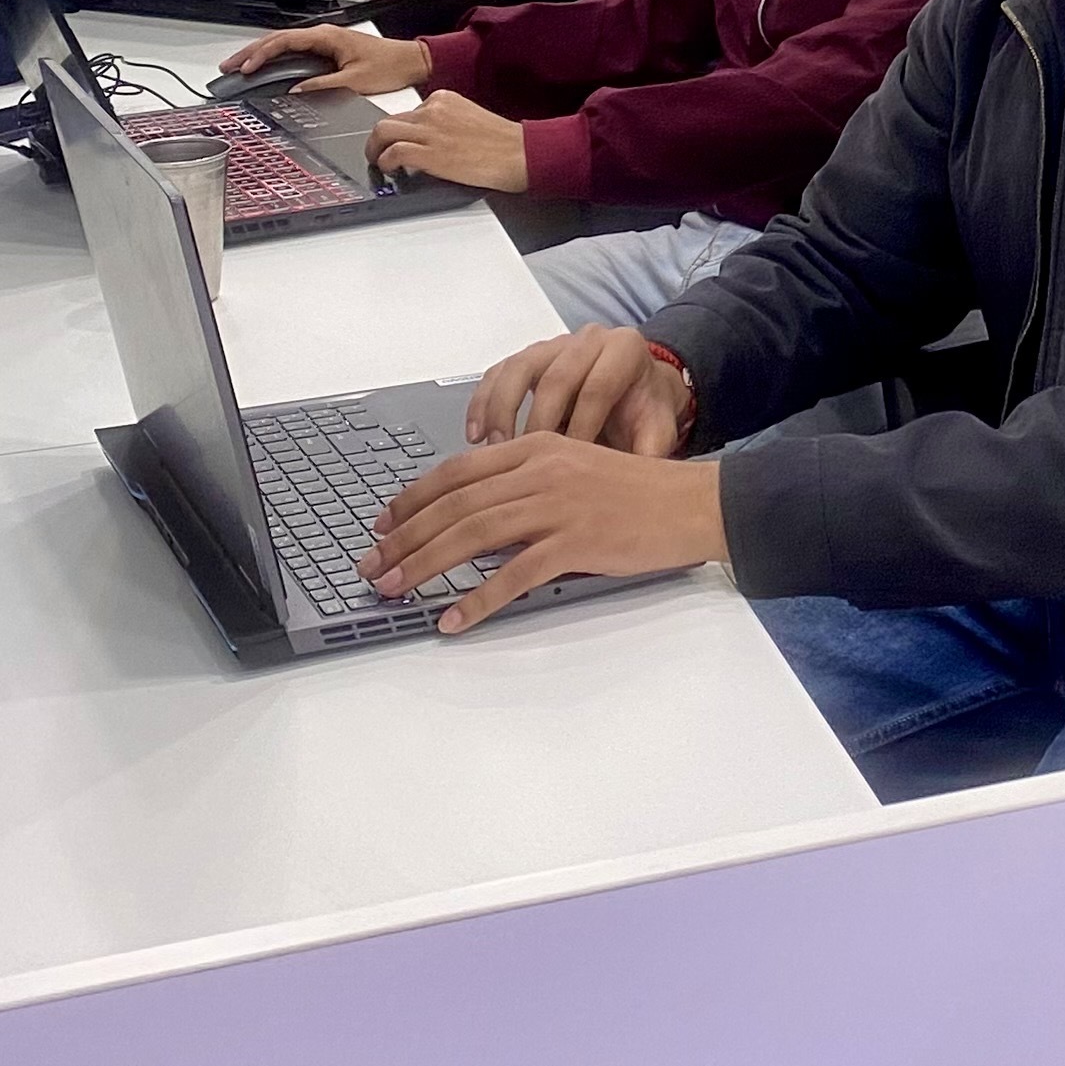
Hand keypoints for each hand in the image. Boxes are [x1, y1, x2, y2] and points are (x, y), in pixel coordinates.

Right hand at [218, 22, 434, 93]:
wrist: (411, 60)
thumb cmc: (390, 65)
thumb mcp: (355, 80)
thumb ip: (322, 86)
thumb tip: (295, 91)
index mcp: (327, 36)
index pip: (284, 41)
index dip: (261, 54)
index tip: (246, 67)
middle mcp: (323, 34)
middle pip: (277, 39)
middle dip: (250, 52)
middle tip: (228, 66)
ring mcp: (324, 40)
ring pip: (283, 43)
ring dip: (260, 54)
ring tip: (238, 66)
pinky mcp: (327, 48)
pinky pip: (294, 50)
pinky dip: (275, 57)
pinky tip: (264, 66)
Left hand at [364, 432, 726, 632]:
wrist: (693, 502)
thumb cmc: (638, 492)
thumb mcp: (576, 468)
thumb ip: (528, 483)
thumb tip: (475, 518)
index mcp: (538, 447)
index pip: (457, 471)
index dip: (413, 498)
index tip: (383, 523)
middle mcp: (542, 470)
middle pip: (456, 504)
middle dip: (404, 538)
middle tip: (371, 566)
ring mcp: (559, 505)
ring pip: (474, 533)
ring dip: (426, 564)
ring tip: (395, 590)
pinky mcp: (577, 542)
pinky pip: (515, 574)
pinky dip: (479, 598)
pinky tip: (453, 618)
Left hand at [366, 91, 531, 190]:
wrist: (518, 153)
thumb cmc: (501, 142)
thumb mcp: (469, 117)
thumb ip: (446, 121)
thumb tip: (428, 138)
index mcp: (444, 98)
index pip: (408, 111)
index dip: (402, 130)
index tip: (401, 142)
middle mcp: (433, 110)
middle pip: (389, 119)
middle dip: (380, 139)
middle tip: (380, 152)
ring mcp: (429, 130)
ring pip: (382, 132)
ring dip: (375, 149)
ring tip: (379, 162)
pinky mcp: (428, 153)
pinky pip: (392, 153)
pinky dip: (385, 163)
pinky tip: (392, 171)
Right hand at [471, 323, 695, 455]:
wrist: (637, 394)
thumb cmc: (643, 413)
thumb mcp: (658, 432)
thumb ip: (651, 454)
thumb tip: (635, 486)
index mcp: (625, 350)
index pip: (597, 388)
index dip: (581, 428)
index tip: (568, 469)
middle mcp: (588, 340)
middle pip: (555, 377)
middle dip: (537, 424)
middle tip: (525, 462)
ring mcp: (554, 345)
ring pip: (519, 368)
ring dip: (501, 411)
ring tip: (492, 450)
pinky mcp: (528, 358)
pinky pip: (498, 373)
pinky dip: (483, 402)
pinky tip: (475, 435)